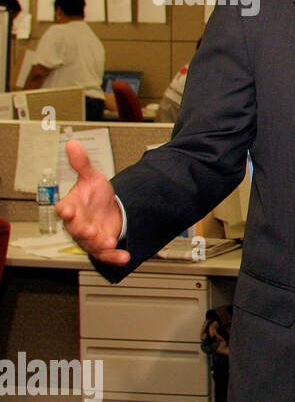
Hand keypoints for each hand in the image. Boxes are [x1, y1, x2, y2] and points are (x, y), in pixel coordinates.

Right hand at [55, 138, 128, 265]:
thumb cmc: (96, 195)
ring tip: (108, 242)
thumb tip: (73, 143)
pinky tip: (125, 257)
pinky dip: (114, 257)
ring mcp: (89, 237)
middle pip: (76, 229)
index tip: (66, 210)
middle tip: (89, 230)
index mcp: (71, 207)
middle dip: (82, 230)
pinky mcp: (102, 246)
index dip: (64, 210)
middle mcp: (77, 224)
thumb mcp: (92, 177)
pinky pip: (106, 255)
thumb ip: (82, 163)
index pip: (63, 209)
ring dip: (99, 245)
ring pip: (90, 244)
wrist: (110, 209)